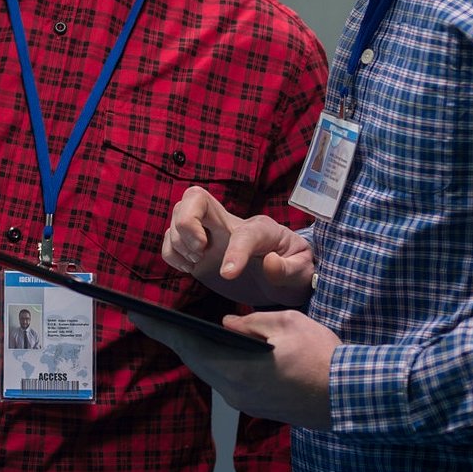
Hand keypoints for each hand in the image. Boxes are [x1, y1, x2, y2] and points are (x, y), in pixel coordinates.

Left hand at [129, 308, 342, 428]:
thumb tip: (228, 325)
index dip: (160, 328)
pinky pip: (229, 381)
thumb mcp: (286, 323)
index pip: (188, 345)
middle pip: (196, 360)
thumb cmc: (321, 355)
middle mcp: (234, 391)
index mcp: (236, 369)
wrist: (351, 396)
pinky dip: (219, 363)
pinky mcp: (257, 407)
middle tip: (153, 318)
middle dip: (176, 338)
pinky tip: (218, 350)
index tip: (136, 313)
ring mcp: (245, 403)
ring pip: (212, 372)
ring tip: (181, 331)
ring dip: (199, 352)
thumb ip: (251, 323)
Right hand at [162, 186, 313, 307]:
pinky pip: (170, 240)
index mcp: (261, 228)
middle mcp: (231, 223)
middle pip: (195, 197)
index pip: (243, 233)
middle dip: (187, 222)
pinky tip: (188, 265)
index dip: (235, 252)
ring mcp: (210, 233)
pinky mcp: (197, 248)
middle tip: (200, 252)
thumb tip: (269, 262)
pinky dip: (171, 253)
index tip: (229, 274)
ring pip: (177, 215)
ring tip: (198, 260)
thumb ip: (287, 269)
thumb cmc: (294, 268)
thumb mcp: (302, 271)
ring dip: (180, 241)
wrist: (284, 274)